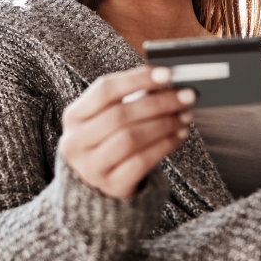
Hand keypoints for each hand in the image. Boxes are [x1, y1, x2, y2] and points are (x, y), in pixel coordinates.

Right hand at [58, 66, 194, 198]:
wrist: (100, 185)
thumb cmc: (109, 141)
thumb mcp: (108, 118)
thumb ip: (131, 98)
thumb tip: (168, 82)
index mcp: (74, 116)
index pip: (104, 90)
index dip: (137, 79)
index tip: (167, 74)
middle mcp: (76, 142)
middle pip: (120, 115)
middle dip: (159, 103)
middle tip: (186, 96)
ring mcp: (91, 167)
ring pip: (131, 138)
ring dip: (164, 124)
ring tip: (185, 116)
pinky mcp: (111, 186)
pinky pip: (142, 162)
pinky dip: (165, 145)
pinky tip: (179, 135)